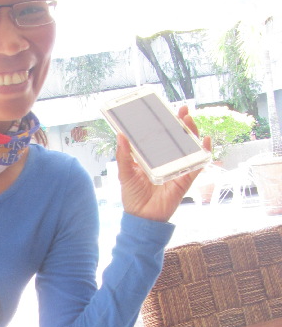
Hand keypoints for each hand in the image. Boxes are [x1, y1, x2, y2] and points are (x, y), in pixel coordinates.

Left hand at [116, 106, 210, 221]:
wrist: (141, 218)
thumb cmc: (133, 196)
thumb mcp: (125, 174)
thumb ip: (123, 156)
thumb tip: (120, 136)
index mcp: (152, 157)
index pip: (161, 136)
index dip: (166, 123)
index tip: (167, 108)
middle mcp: (167, 161)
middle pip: (178, 139)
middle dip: (182, 123)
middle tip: (183, 110)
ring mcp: (177, 169)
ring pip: (189, 148)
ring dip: (192, 134)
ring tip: (189, 121)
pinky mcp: (185, 180)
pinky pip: (198, 165)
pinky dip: (204, 153)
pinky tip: (205, 142)